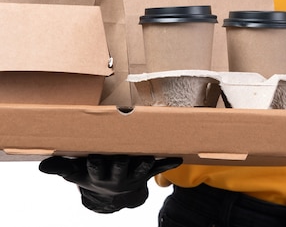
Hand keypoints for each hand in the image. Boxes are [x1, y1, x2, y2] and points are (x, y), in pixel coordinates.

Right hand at [39, 154, 181, 212]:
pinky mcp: (147, 172)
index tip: (95, 158)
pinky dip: (167, 163)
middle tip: (121, 156)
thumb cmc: (92, 175)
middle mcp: (117, 177)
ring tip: (148, 157)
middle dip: (120, 163)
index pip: (95, 169)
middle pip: (119, 169)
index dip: (95, 165)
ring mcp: (133, 175)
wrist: (113, 194)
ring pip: (140, 170)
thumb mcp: (75, 174)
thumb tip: (42, 167)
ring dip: (145, 164)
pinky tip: (177, 159)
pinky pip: (158, 168)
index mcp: (98, 174)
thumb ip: (61, 168)